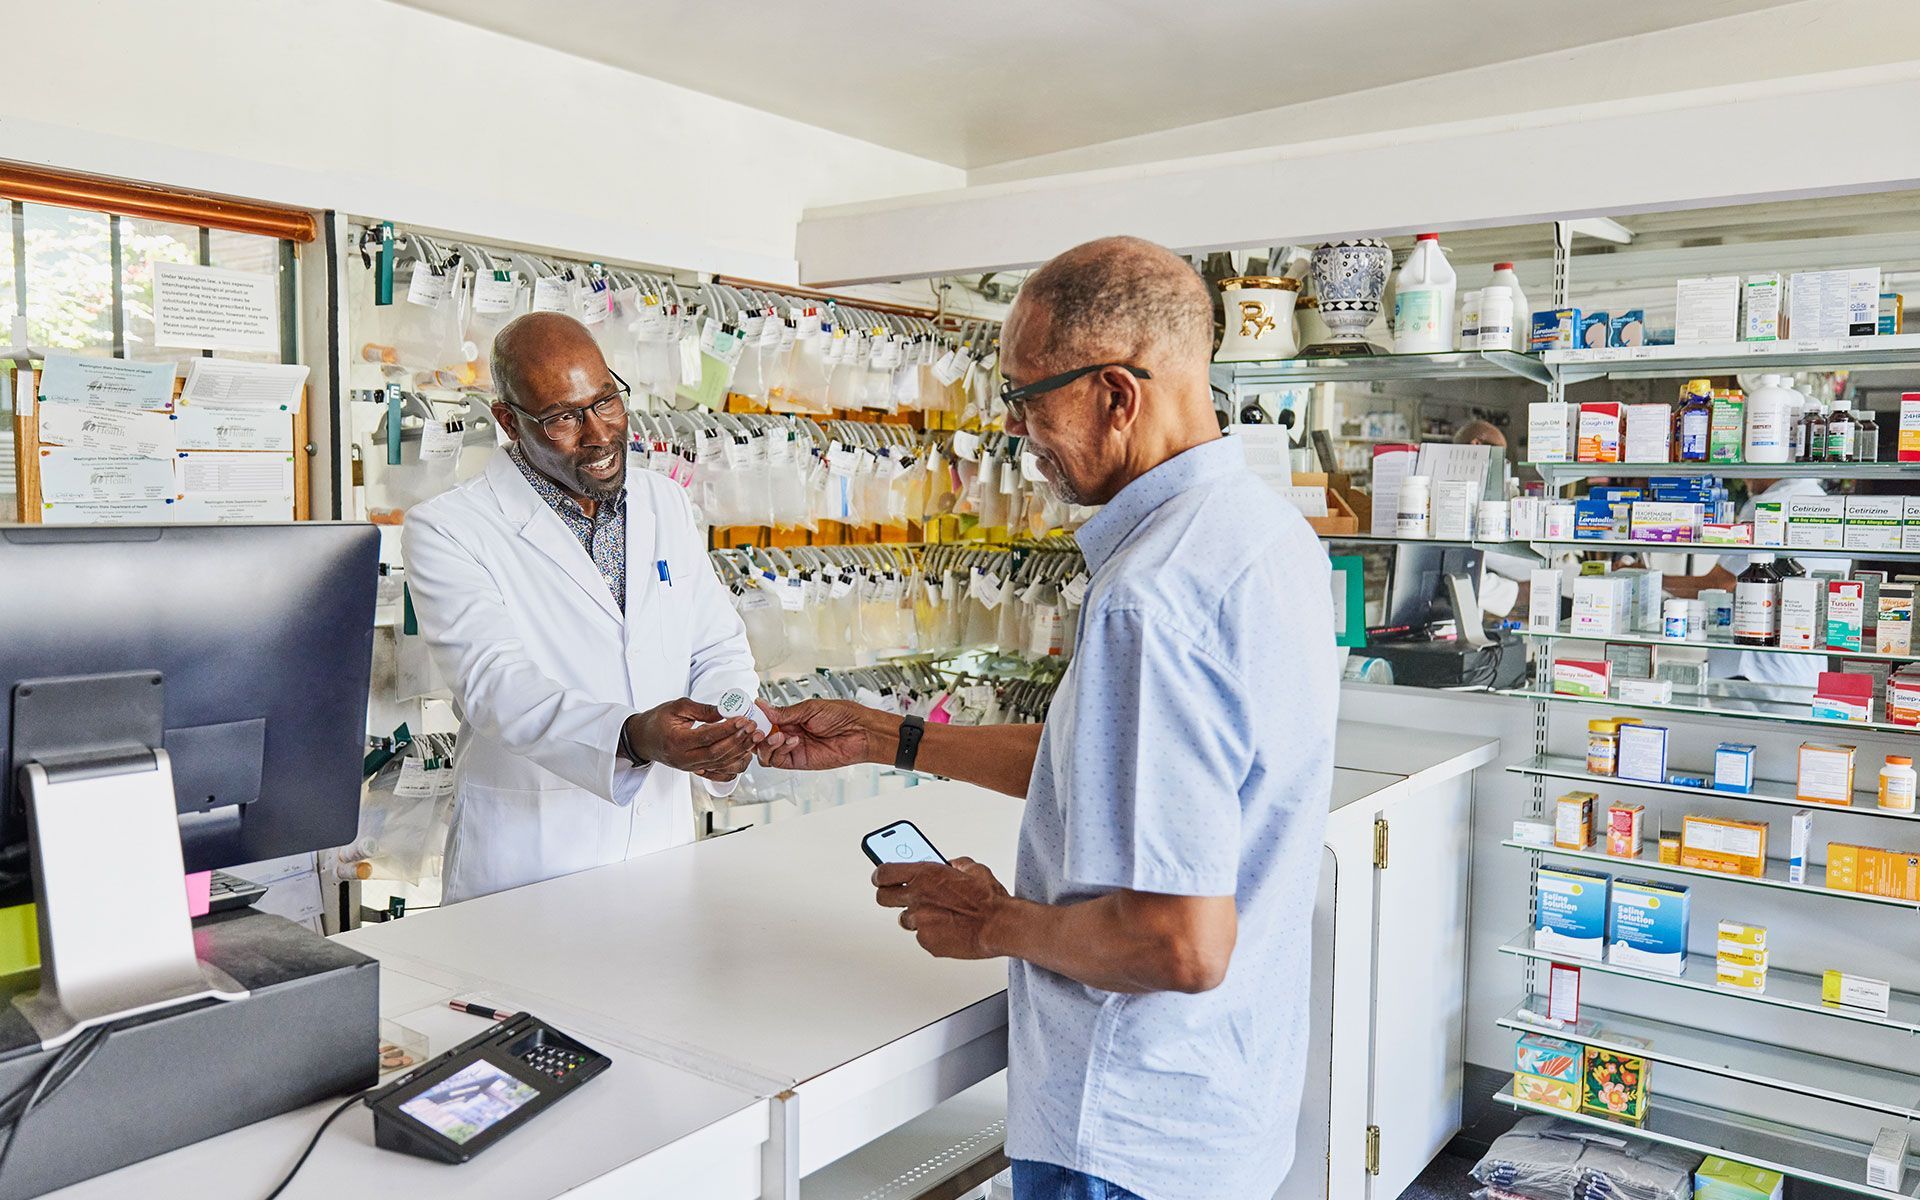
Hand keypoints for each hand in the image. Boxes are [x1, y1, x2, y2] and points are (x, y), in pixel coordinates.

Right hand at [625, 698, 762, 778]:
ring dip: (740, 752)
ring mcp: (690, 768)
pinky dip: (734, 766)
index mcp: (677, 742)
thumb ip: (701, 709)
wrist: (643, 739)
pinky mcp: (696, 771)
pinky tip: (745, 755)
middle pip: (717, 753)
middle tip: (753, 728)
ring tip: (753, 738)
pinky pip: (719, 774)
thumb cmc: (657, 721)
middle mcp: (684, 759)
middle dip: (738, 740)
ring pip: (721, 764)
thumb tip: (725, 711)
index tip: (743, 719)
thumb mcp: (676, 707)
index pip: (707, 737)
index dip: (727, 728)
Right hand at [755, 699, 885, 771]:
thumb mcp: (810, 708)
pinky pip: (778, 761)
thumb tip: (762, 705)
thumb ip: (784, 712)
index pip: (764, 719)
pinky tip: (791, 741)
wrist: (861, 732)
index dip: (755, 718)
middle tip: (758, 728)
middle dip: (757, 733)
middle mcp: (789, 733)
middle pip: (761, 738)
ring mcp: (793, 748)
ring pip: (765, 752)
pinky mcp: (799, 762)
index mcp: (791, 717)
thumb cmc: (843, 716)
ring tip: (779, 736)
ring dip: (767, 744)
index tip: (748, 715)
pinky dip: (779, 751)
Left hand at [873, 857, 1009, 959]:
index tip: (881, 877)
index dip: (880, 875)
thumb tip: (949, 865)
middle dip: (888, 896)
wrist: (1000, 925)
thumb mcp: (972, 869)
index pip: (884, 873)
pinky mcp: (927, 941)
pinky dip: (931, 933)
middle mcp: (917, 896)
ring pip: (905, 920)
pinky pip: (922, 936)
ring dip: (916, 917)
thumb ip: (955, 864)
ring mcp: (920, 921)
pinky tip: (948, 929)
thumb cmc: (989, 898)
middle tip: (898, 896)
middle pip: (882, 897)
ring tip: (938, 915)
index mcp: (925, 874)